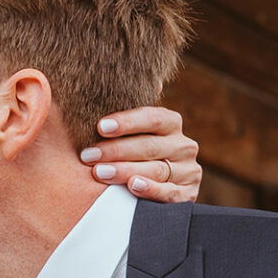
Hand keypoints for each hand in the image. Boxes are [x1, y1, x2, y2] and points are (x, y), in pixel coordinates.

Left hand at [80, 106, 199, 200]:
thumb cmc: (135, 155)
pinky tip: (133, 186)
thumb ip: (129, 116)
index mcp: (172, 124)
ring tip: (100, 172)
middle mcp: (184, 145)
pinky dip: (151, 189)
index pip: (152, 118)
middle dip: (116, 150)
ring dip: (125, 170)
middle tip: (88, 155)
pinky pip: (169, 193)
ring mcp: (188, 171)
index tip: (100, 127)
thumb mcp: (133, 134)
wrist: (156, 192)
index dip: (127, 122)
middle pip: (149, 146)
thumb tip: (141, 81)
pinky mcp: (188, 195)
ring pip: (156, 169)